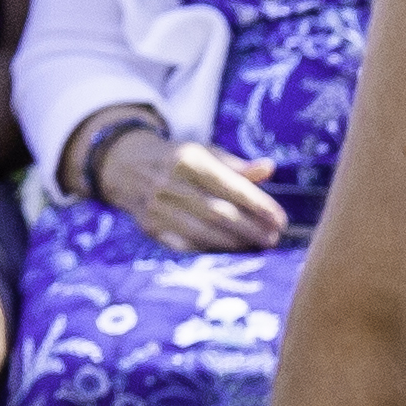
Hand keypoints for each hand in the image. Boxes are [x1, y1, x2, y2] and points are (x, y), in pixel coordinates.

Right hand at [99, 128, 287, 255]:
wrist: (125, 166)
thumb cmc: (177, 160)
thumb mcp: (204, 152)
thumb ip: (236, 165)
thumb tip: (269, 168)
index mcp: (188, 159)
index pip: (229, 185)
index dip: (258, 204)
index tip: (280, 219)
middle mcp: (170, 183)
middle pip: (218, 213)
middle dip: (250, 229)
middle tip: (274, 238)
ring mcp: (158, 208)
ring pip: (203, 232)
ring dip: (235, 243)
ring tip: (258, 246)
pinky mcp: (151, 227)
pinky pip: (186, 244)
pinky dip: (210, 250)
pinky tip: (231, 253)